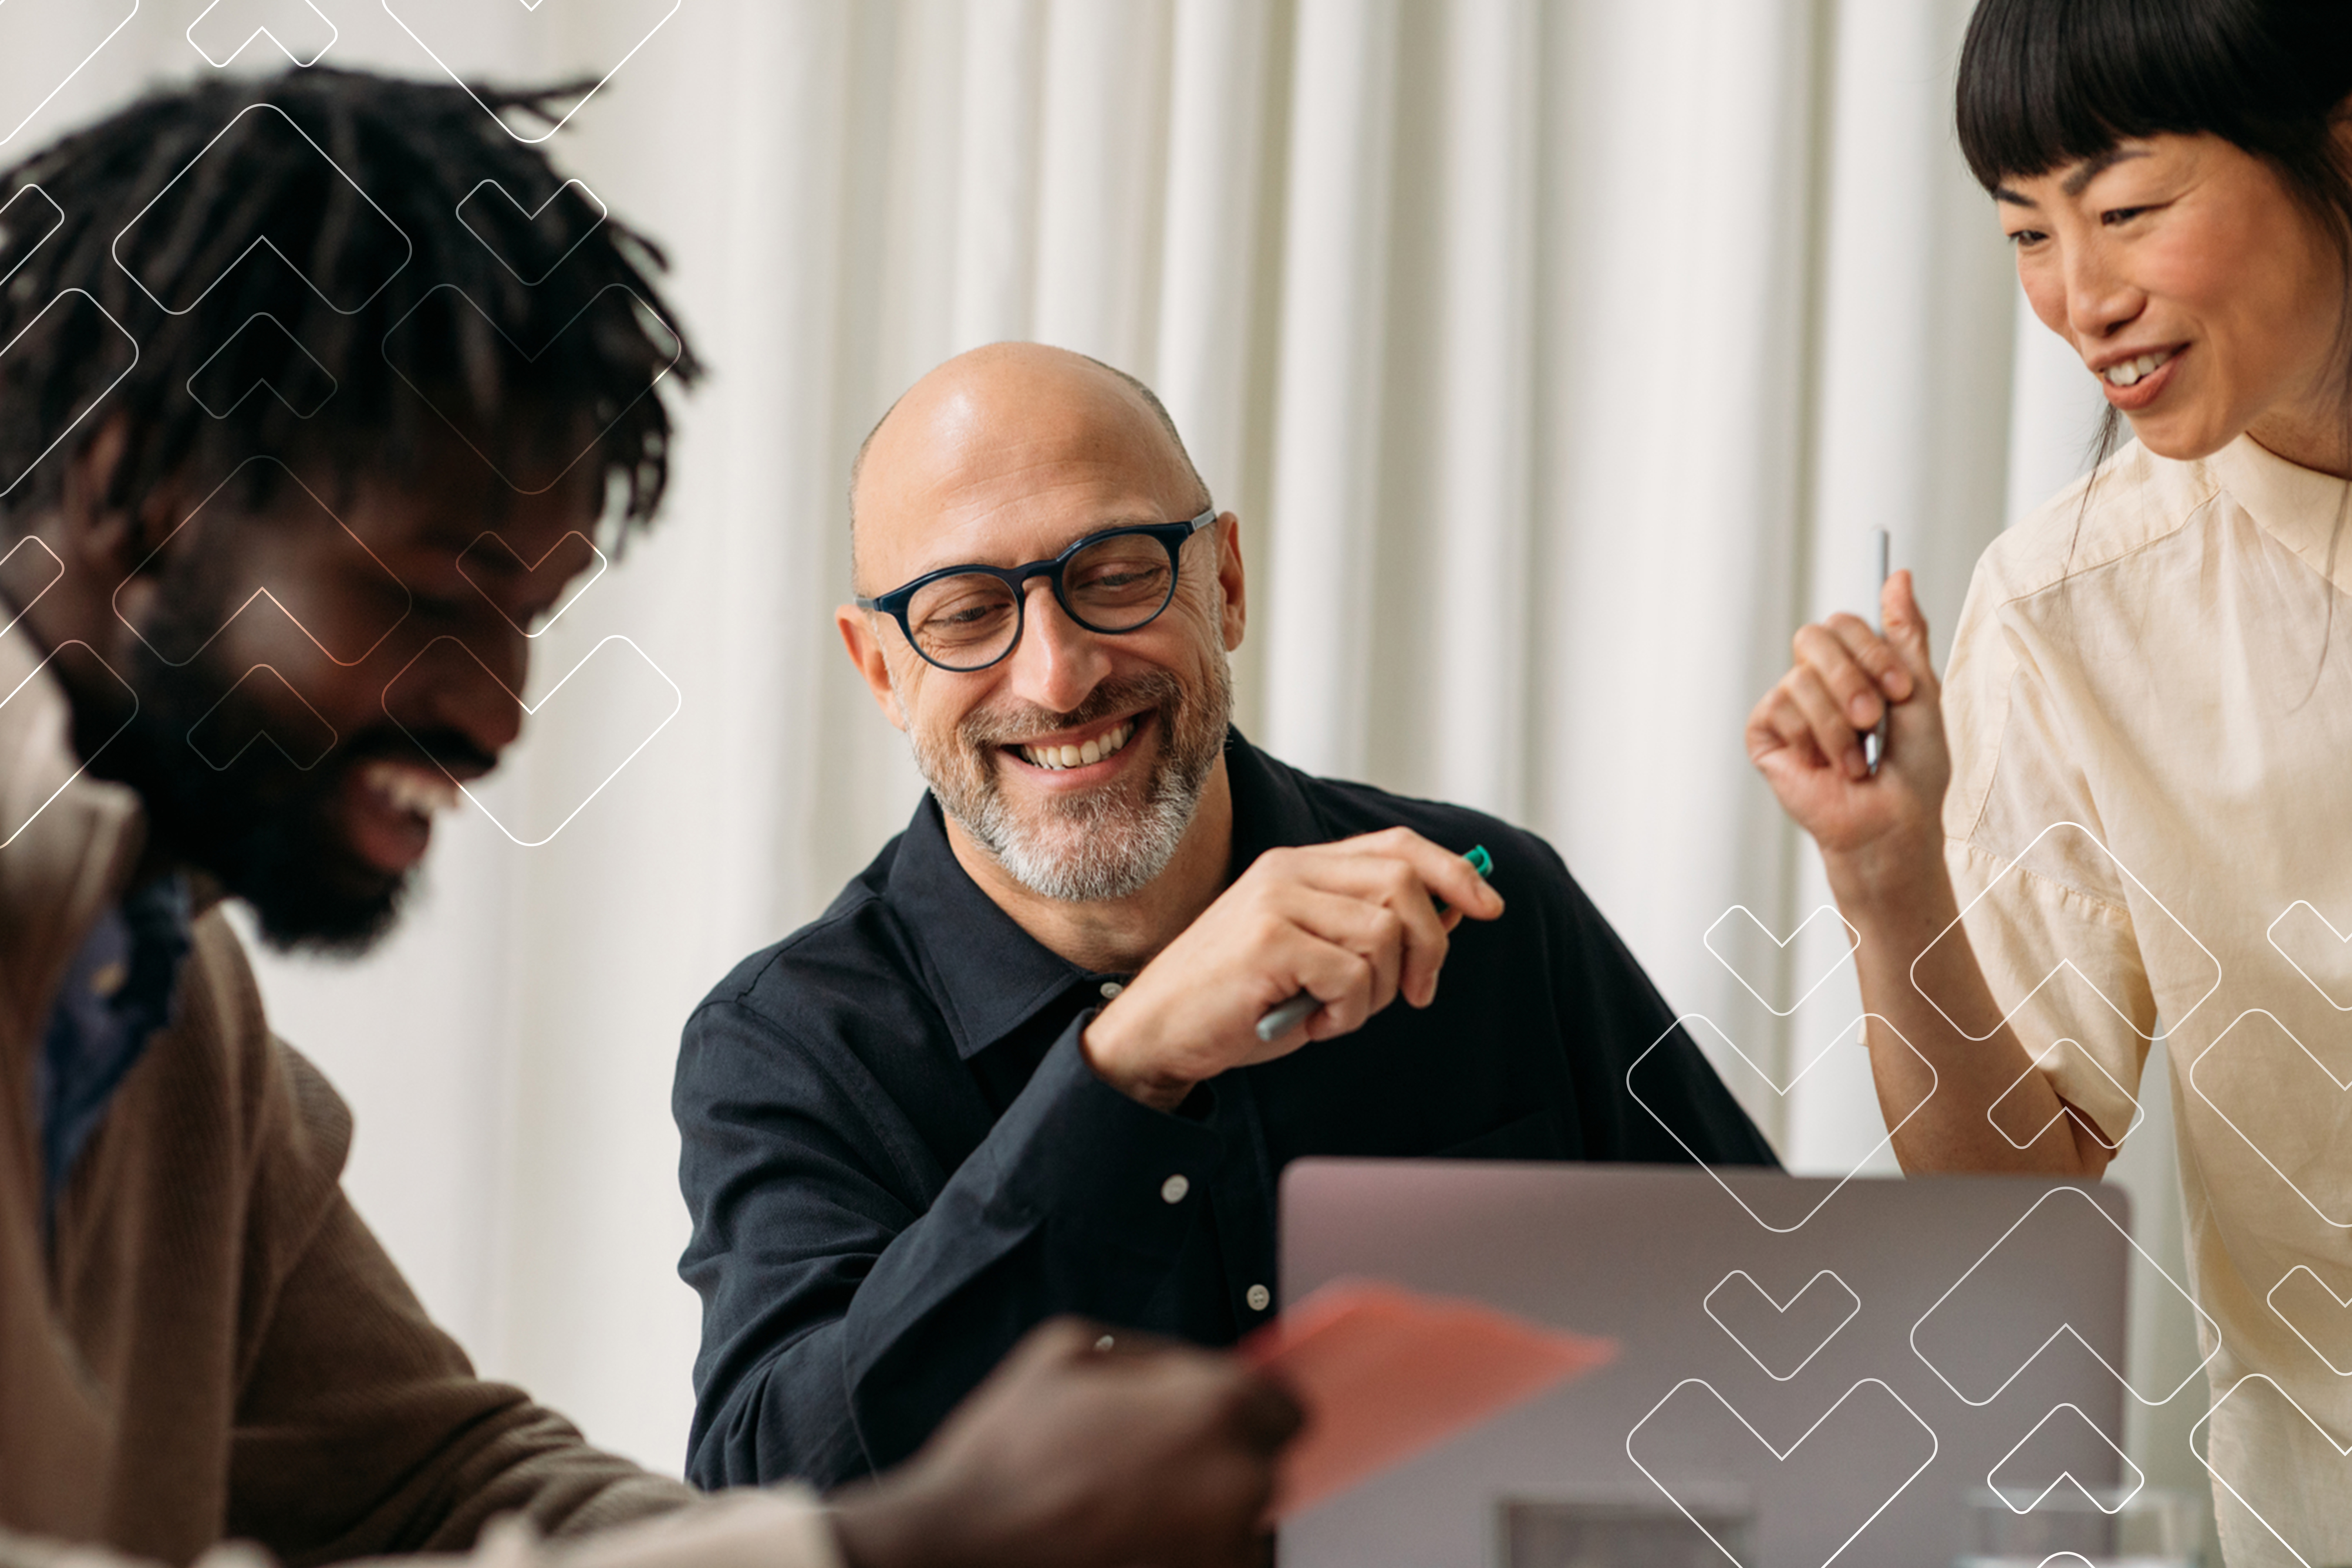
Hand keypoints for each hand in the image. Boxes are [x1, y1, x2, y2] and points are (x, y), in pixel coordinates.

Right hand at [828, 1318, 1301, 1567]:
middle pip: (1265, 1459)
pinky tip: (1131, 1535)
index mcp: (1215, 1405)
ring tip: (1135, 1502)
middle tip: (1156, 1459)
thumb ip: (1148, 1354)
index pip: (1284, 1404)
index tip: (1219, 1416)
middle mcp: (1239, 1476)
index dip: (1247, 1406)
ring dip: (1208, 1505)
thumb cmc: (1010, 1448)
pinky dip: (1188, 1547)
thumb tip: (1185, 1367)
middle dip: (1223, 1453)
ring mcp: (1225, 1544)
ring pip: (1244, 1516)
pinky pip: (1218, 1558)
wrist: (966, 1541)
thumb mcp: (1071, 1348)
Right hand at [1080, 827, 1505, 1109]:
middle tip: (1414, 995)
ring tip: (1339, 1012)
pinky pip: (1353, 976)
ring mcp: (1278, 903)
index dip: (1453, 871)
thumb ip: (1367, 929)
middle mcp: (1289, 872)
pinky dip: (1348, 1014)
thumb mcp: (1312, 955)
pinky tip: (1314, 1024)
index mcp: (1300, 866)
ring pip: (1384, 935)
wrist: (1159, 1032)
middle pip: (1404, 885)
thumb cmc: (1239, 1001)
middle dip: (1430, 947)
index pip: (1397, 846)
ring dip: (1380, 991)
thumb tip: (1456, 911)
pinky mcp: (1270, 943)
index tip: (1489, 906)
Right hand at [1745, 571, 1950, 896]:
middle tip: (1874, 721)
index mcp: (1854, 665)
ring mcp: (1788, 706)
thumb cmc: (1913, 768)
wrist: (1890, 821)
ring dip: (1839, 725)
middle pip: (1815, 637)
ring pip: (1801, 680)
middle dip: (1853, 681)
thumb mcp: (1920, 691)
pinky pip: (1780, 709)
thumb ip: (1905, 633)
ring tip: (1857, 760)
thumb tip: (1897, 574)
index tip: (1901, 689)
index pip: (1845, 623)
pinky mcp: (1765, 733)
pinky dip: (1814, 741)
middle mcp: (1817, 679)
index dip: (1873, 651)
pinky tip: (1826, 767)